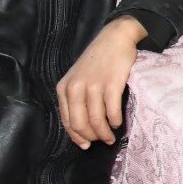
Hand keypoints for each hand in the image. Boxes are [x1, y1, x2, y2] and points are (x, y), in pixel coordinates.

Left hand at [56, 15, 145, 149]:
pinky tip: (118, 122)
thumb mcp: (78, 78)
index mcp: (64, 88)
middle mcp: (75, 88)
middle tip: (102, 141)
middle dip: (91, 137)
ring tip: (111, 137)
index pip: (67, 121)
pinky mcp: (111, 83)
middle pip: (80, 123)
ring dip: (105, 133)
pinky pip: (112, 110)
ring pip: (96, 120)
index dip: (77, 137)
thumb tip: (82, 129)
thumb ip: (76, 100)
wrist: (114, 38)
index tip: (87, 145)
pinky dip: (115, 121)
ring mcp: (93, 85)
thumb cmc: (97, 60)